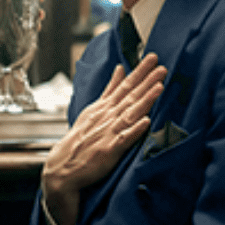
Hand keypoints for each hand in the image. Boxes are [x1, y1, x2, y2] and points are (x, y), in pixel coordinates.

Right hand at [42, 53, 164, 224]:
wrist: (63, 166)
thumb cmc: (81, 137)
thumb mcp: (94, 109)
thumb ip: (110, 89)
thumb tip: (121, 69)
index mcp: (104, 107)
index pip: (125, 85)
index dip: (140, 72)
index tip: (153, 58)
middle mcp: (107, 117)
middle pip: (130, 96)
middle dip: (147, 81)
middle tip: (162, 67)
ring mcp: (108, 132)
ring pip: (130, 113)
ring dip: (145, 101)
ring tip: (159, 88)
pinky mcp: (109, 150)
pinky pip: (124, 139)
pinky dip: (134, 130)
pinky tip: (146, 122)